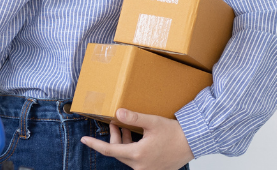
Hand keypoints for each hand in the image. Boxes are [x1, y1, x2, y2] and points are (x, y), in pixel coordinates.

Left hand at [79, 109, 194, 169]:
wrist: (192, 143)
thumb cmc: (174, 133)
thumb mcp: (152, 122)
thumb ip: (134, 118)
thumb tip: (118, 113)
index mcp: (137, 155)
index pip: (109, 150)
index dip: (95, 144)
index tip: (83, 140)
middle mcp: (140, 166)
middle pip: (118, 152)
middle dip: (114, 137)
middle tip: (114, 122)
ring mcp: (147, 169)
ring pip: (127, 156)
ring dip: (124, 142)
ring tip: (125, 127)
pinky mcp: (153, 169)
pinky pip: (137, 160)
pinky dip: (133, 148)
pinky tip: (136, 137)